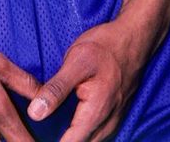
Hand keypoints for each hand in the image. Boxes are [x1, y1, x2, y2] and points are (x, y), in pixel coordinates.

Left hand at [27, 20, 147, 141]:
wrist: (134, 38)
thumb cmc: (105, 46)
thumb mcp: (76, 61)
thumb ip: (56, 89)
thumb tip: (35, 113)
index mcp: (96, 113)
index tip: (35, 136)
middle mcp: (107, 124)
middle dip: (62, 139)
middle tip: (40, 129)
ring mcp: (113, 122)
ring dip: (72, 137)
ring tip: (52, 126)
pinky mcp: (115, 117)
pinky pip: (96, 135)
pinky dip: (82, 133)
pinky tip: (69, 122)